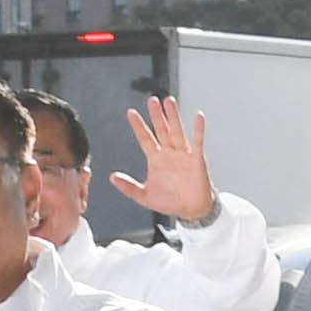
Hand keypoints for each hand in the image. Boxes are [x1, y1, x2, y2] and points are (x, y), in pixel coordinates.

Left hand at [111, 99, 218, 223]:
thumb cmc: (170, 202)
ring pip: (176, 131)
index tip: (130, 113)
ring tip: (168, 101)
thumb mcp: (144, 196)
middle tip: (151, 100)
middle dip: (156, 115)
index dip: (138, 126)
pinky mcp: (196, 159)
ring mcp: (183, 154)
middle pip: (161, 130)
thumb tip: (112, 177)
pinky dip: (198, 129)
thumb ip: (129, 187)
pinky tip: (198, 116)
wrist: (191, 210)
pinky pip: (197, 141)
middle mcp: (169, 153)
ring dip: (173, 116)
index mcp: (156, 159)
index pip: (145, 138)